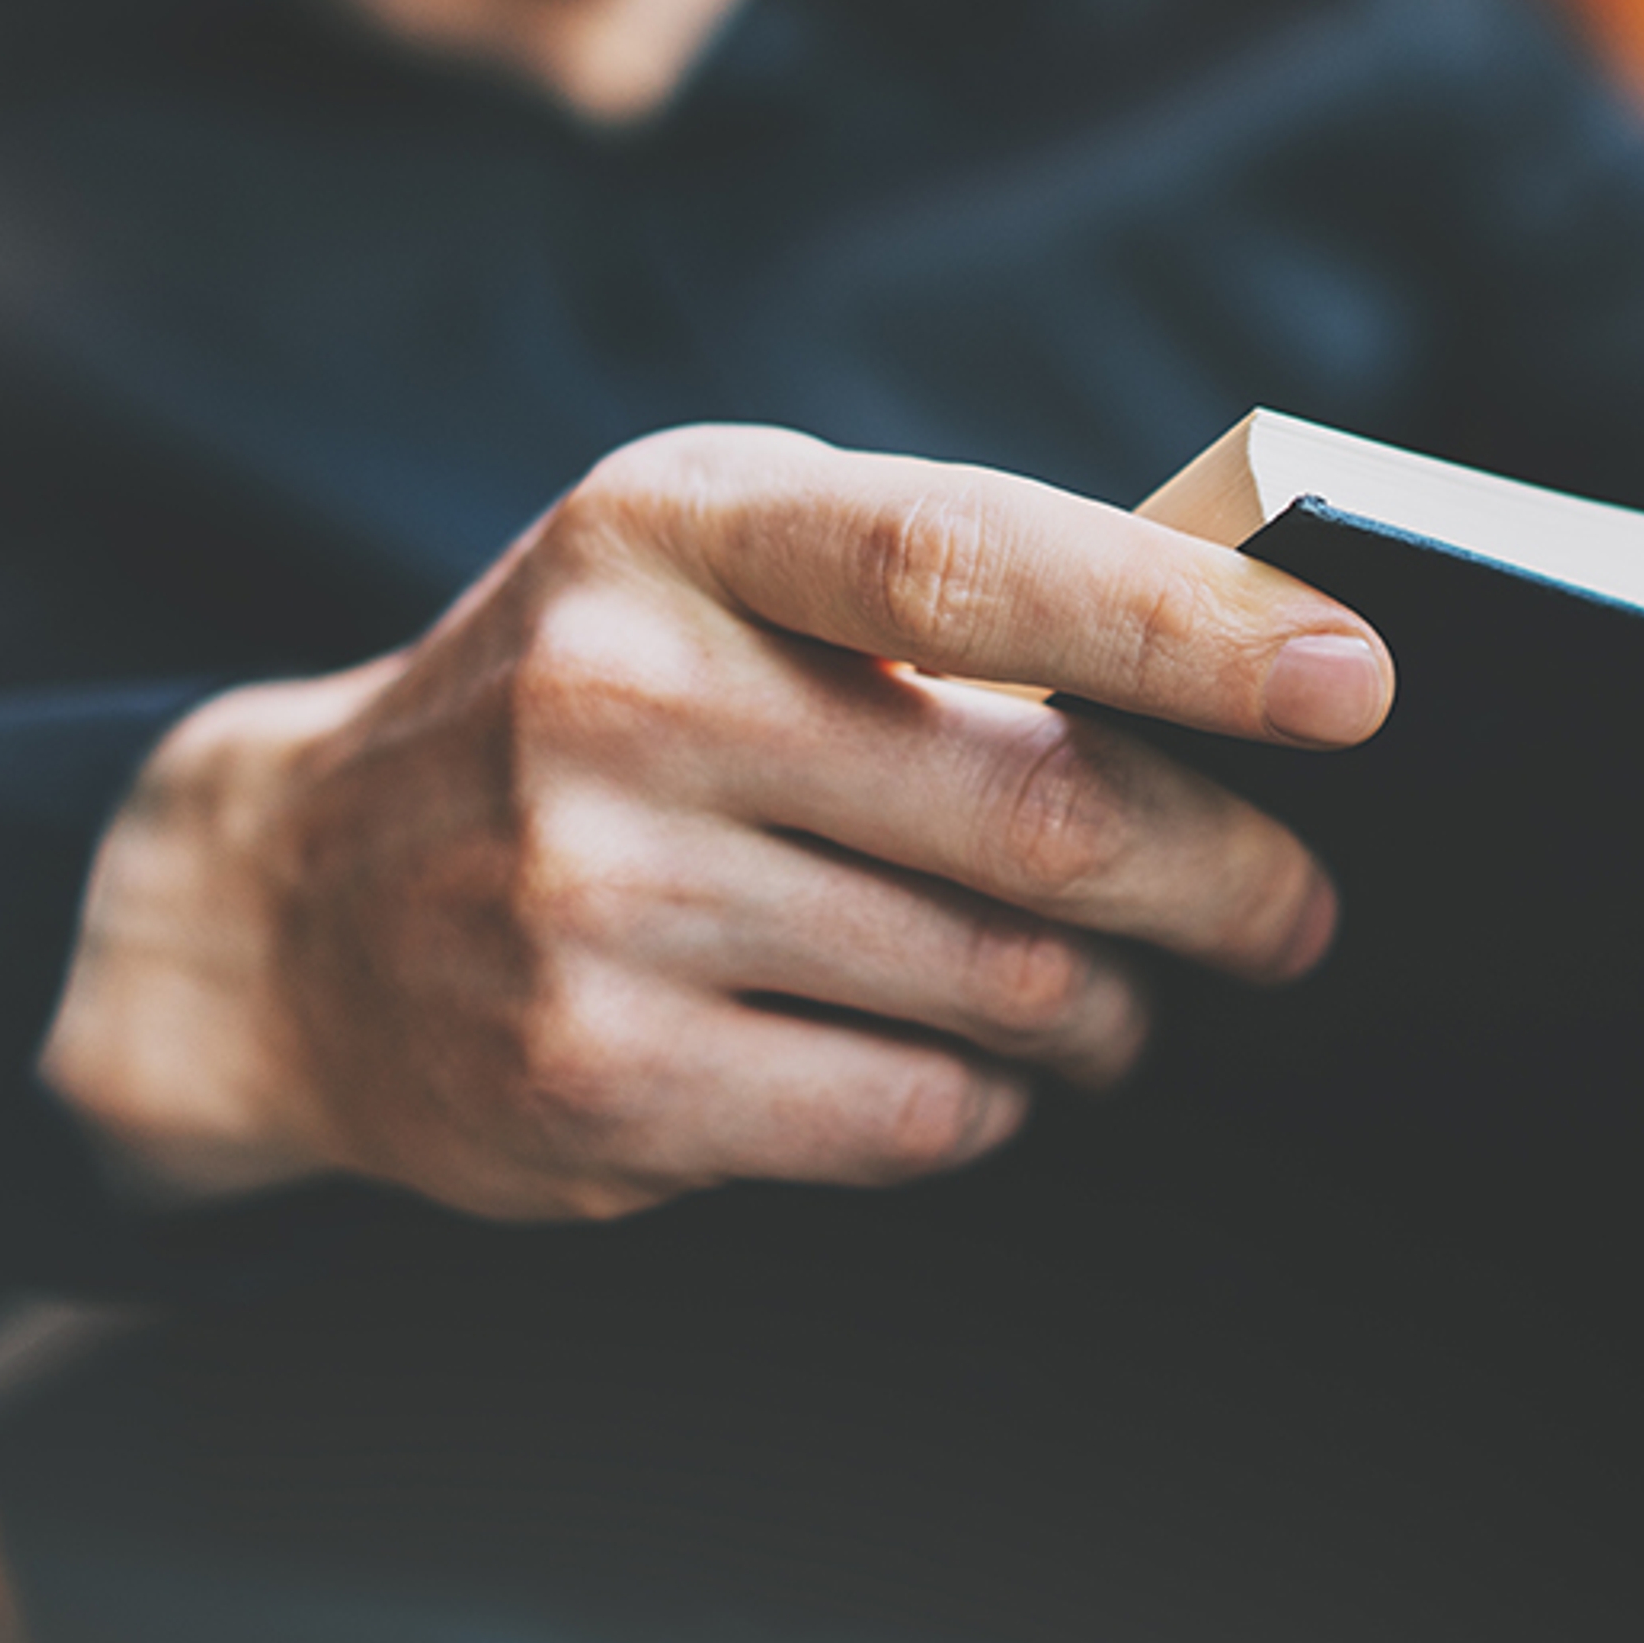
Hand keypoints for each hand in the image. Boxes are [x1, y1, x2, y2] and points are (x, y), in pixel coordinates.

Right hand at [39, 425, 1394, 1221]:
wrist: (290, 898)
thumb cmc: (589, 700)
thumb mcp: (715, 563)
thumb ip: (945, 582)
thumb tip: (1251, 650)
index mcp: (679, 528)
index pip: (967, 563)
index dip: (1182, 626)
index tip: (1353, 682)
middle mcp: (621, 698)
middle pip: (1033, 815)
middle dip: (1223, 879)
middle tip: (1290, 913)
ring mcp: (592, 900)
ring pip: (999, 987)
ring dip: (1109, 1010)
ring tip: (1114, 996)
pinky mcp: (593, 1079)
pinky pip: (912, 1114)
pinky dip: (987, 1098)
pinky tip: (965, 1061)